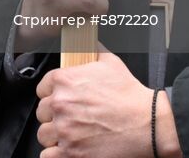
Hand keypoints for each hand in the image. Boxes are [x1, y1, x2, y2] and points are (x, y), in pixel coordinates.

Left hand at [34, 51, 180, 157]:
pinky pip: (48, 156)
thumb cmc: (130, 95)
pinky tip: (68, 149)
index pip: (41, 89)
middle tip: (69, 118)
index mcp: (65, 81)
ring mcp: (65, 131)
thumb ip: (92, 50)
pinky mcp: (71, 153)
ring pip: (44, 134)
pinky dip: (56, 155)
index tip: (60, 100)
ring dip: (55, 135)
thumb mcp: (110, 63)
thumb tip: (86, 42)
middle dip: (54, 115)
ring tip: (70, 134)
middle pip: (42, 112)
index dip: (51, 95)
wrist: (147, 124)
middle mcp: (61, 105)